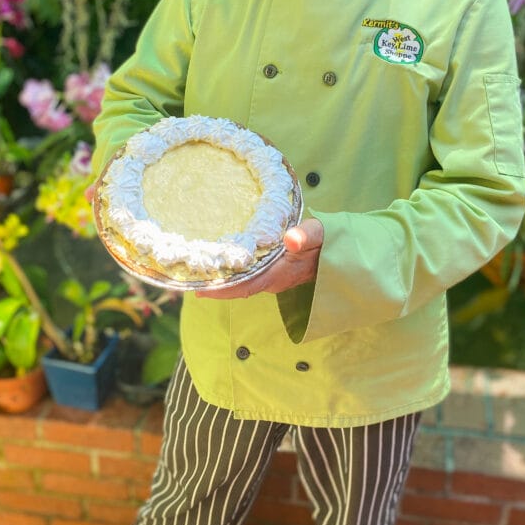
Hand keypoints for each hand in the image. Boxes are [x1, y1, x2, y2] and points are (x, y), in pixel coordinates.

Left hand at [194, 218, 323, 299]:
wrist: (338, 251)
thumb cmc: (326, 241)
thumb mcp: (319, 234)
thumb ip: (306, 235)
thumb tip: (291, 239)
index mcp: (279, 273)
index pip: (245, 286)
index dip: (223, 290)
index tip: (199, 290)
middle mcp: (272, 280)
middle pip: (237, 288)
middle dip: (213, 287)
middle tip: (186, 279)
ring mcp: (271, 277)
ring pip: (240, 283)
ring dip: (220, 281)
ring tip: (195, 273)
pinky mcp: (271, 271)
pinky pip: (246, 276)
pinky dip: (230, 273)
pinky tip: (217, 265)